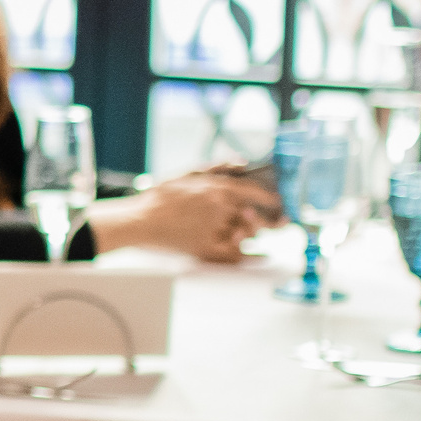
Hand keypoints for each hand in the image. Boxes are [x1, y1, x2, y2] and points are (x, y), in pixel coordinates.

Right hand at [89, 173, 267, 262]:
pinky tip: (263, 256)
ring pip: (247, 235)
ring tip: (258, 233)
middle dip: (270, 219)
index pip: (255, 193)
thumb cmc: (159, 197)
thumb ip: (216, 167)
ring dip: (255, 234)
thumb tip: (241, 163)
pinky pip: (237, 256)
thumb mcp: (186, 174)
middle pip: (255, 216)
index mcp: (217, 189)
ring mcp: (214, 231)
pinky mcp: (207, 250)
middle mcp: (221, 209)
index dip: (270, 198)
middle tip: (282, 222)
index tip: (277, 202)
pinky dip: (253, 257)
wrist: (139, 221)